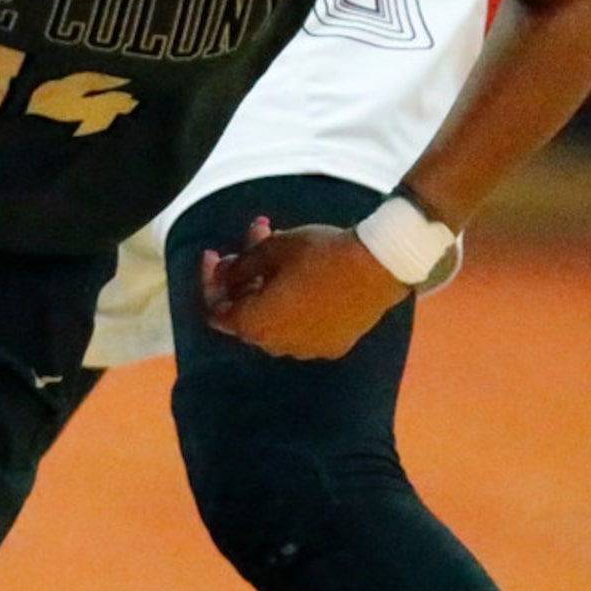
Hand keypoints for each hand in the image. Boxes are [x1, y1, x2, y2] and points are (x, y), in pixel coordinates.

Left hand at [200, 217, 408, 359]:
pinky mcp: (333, 345)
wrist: (379, 267)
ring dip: (268, 285)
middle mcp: (278, 346)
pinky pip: (300, 326)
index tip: (215, 254)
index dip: (210, 280)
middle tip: (252, 240)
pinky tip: (303, 275)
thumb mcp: (273, 248)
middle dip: (244, 275)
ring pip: (274, 318)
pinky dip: (292, 303)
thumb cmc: (320, 253)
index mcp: (257, 325)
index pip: (215, 311)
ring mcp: (307, 349)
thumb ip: (240, 265)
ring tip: (278, 246)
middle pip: (246, 312)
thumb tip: (223, 274)